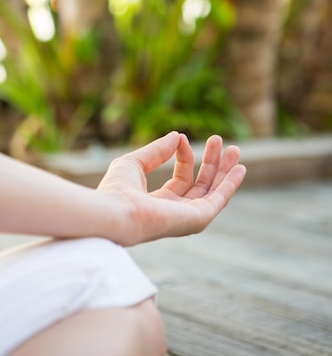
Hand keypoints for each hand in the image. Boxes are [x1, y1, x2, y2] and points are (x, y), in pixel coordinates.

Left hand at [97, 132, 245, 245]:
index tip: (182, 138)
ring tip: (235, 150)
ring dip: (224, 170)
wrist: (116, 212)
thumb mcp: (135, 162)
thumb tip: (178, 136)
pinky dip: (230, 184)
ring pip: (213, 191)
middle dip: (212, 163)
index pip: (181, 178)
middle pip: (201, 185)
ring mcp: (187, 217)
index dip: (184, 156)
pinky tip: (239, 168)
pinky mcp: (197, 219)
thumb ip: (157, 150)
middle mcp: (176, 212)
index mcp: (160, 202)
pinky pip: (219, 200)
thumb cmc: (117, 190)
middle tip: (219, 140)